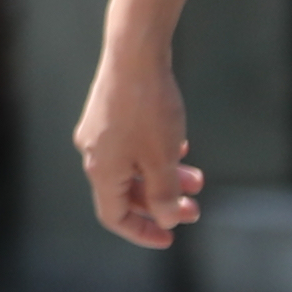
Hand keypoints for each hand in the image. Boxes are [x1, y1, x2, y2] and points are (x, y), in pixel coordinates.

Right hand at [74, 35, 205, 247]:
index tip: (171, 238)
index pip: (114, 216)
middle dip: (161, 204)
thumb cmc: (148, 109)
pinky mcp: (108, 114)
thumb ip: (164, 195)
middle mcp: (94, 154)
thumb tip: (167, 219)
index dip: (143, 232)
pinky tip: (180, 147)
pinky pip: (131, 148)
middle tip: (195, 206)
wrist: (134, 53)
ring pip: (132, 169)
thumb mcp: (162, 160)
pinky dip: (155, 157)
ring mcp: (99, 133)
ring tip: (197, 177)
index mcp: (102, 171)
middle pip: (125, 194)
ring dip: (164, 179)